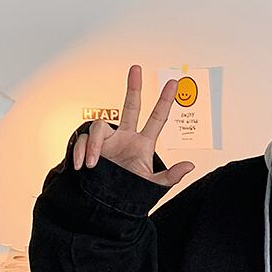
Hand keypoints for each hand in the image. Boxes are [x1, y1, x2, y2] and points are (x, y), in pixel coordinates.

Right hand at [72, 64, 195, 186]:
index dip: (165, 101)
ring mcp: (107, 139)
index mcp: (144, 143)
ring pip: (99, 126)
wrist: (106, 203)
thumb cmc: (131, 191)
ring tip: (92, 164)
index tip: (173, 83)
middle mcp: (126, 136)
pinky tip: (82, 166)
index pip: (158, 119)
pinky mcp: (90, 145)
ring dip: (93, 144)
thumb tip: (190, 165)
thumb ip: (171, 177)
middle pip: (131, 106)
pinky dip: (81, 152)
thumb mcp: (152, 185)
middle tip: (137, 68)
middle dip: (134, 87)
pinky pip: (82, 140)